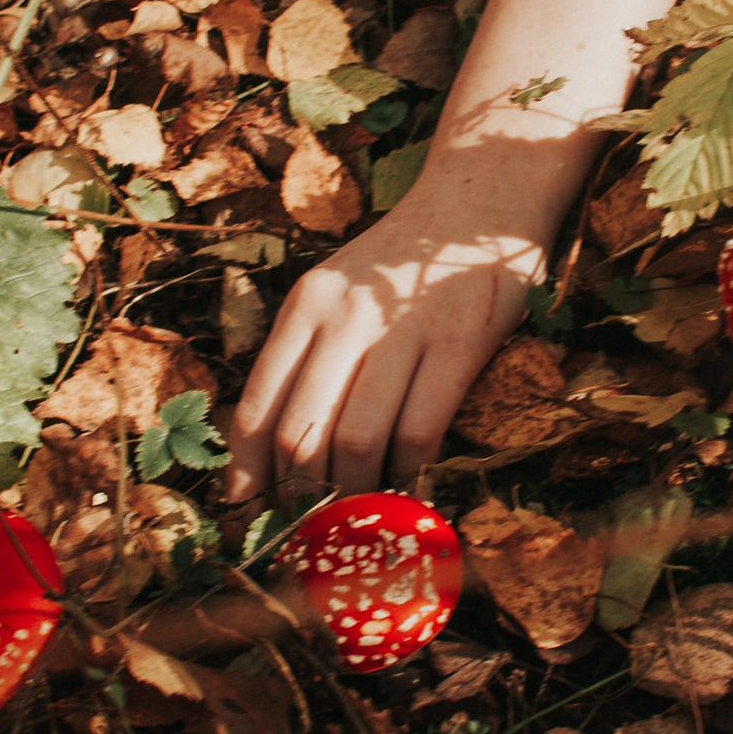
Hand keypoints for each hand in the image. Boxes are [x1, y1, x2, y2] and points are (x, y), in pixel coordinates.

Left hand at [222, 192, 547, 501]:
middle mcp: (343, 318)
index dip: (248, 474)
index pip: (257, 406)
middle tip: (312, 533)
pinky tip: (410, 492)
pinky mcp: (459, 343)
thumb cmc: (406, 262)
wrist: (484, 199)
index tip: (250, 517)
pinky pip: (419, 431)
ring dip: (354, 495)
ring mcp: (402, 330)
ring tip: (361, 520)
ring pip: (354, 441)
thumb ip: (310, 354)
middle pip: (299, 435)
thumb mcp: (339, 290)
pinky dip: (408, 475)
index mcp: (305, 307)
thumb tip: (279, 448)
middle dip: (300, 500)